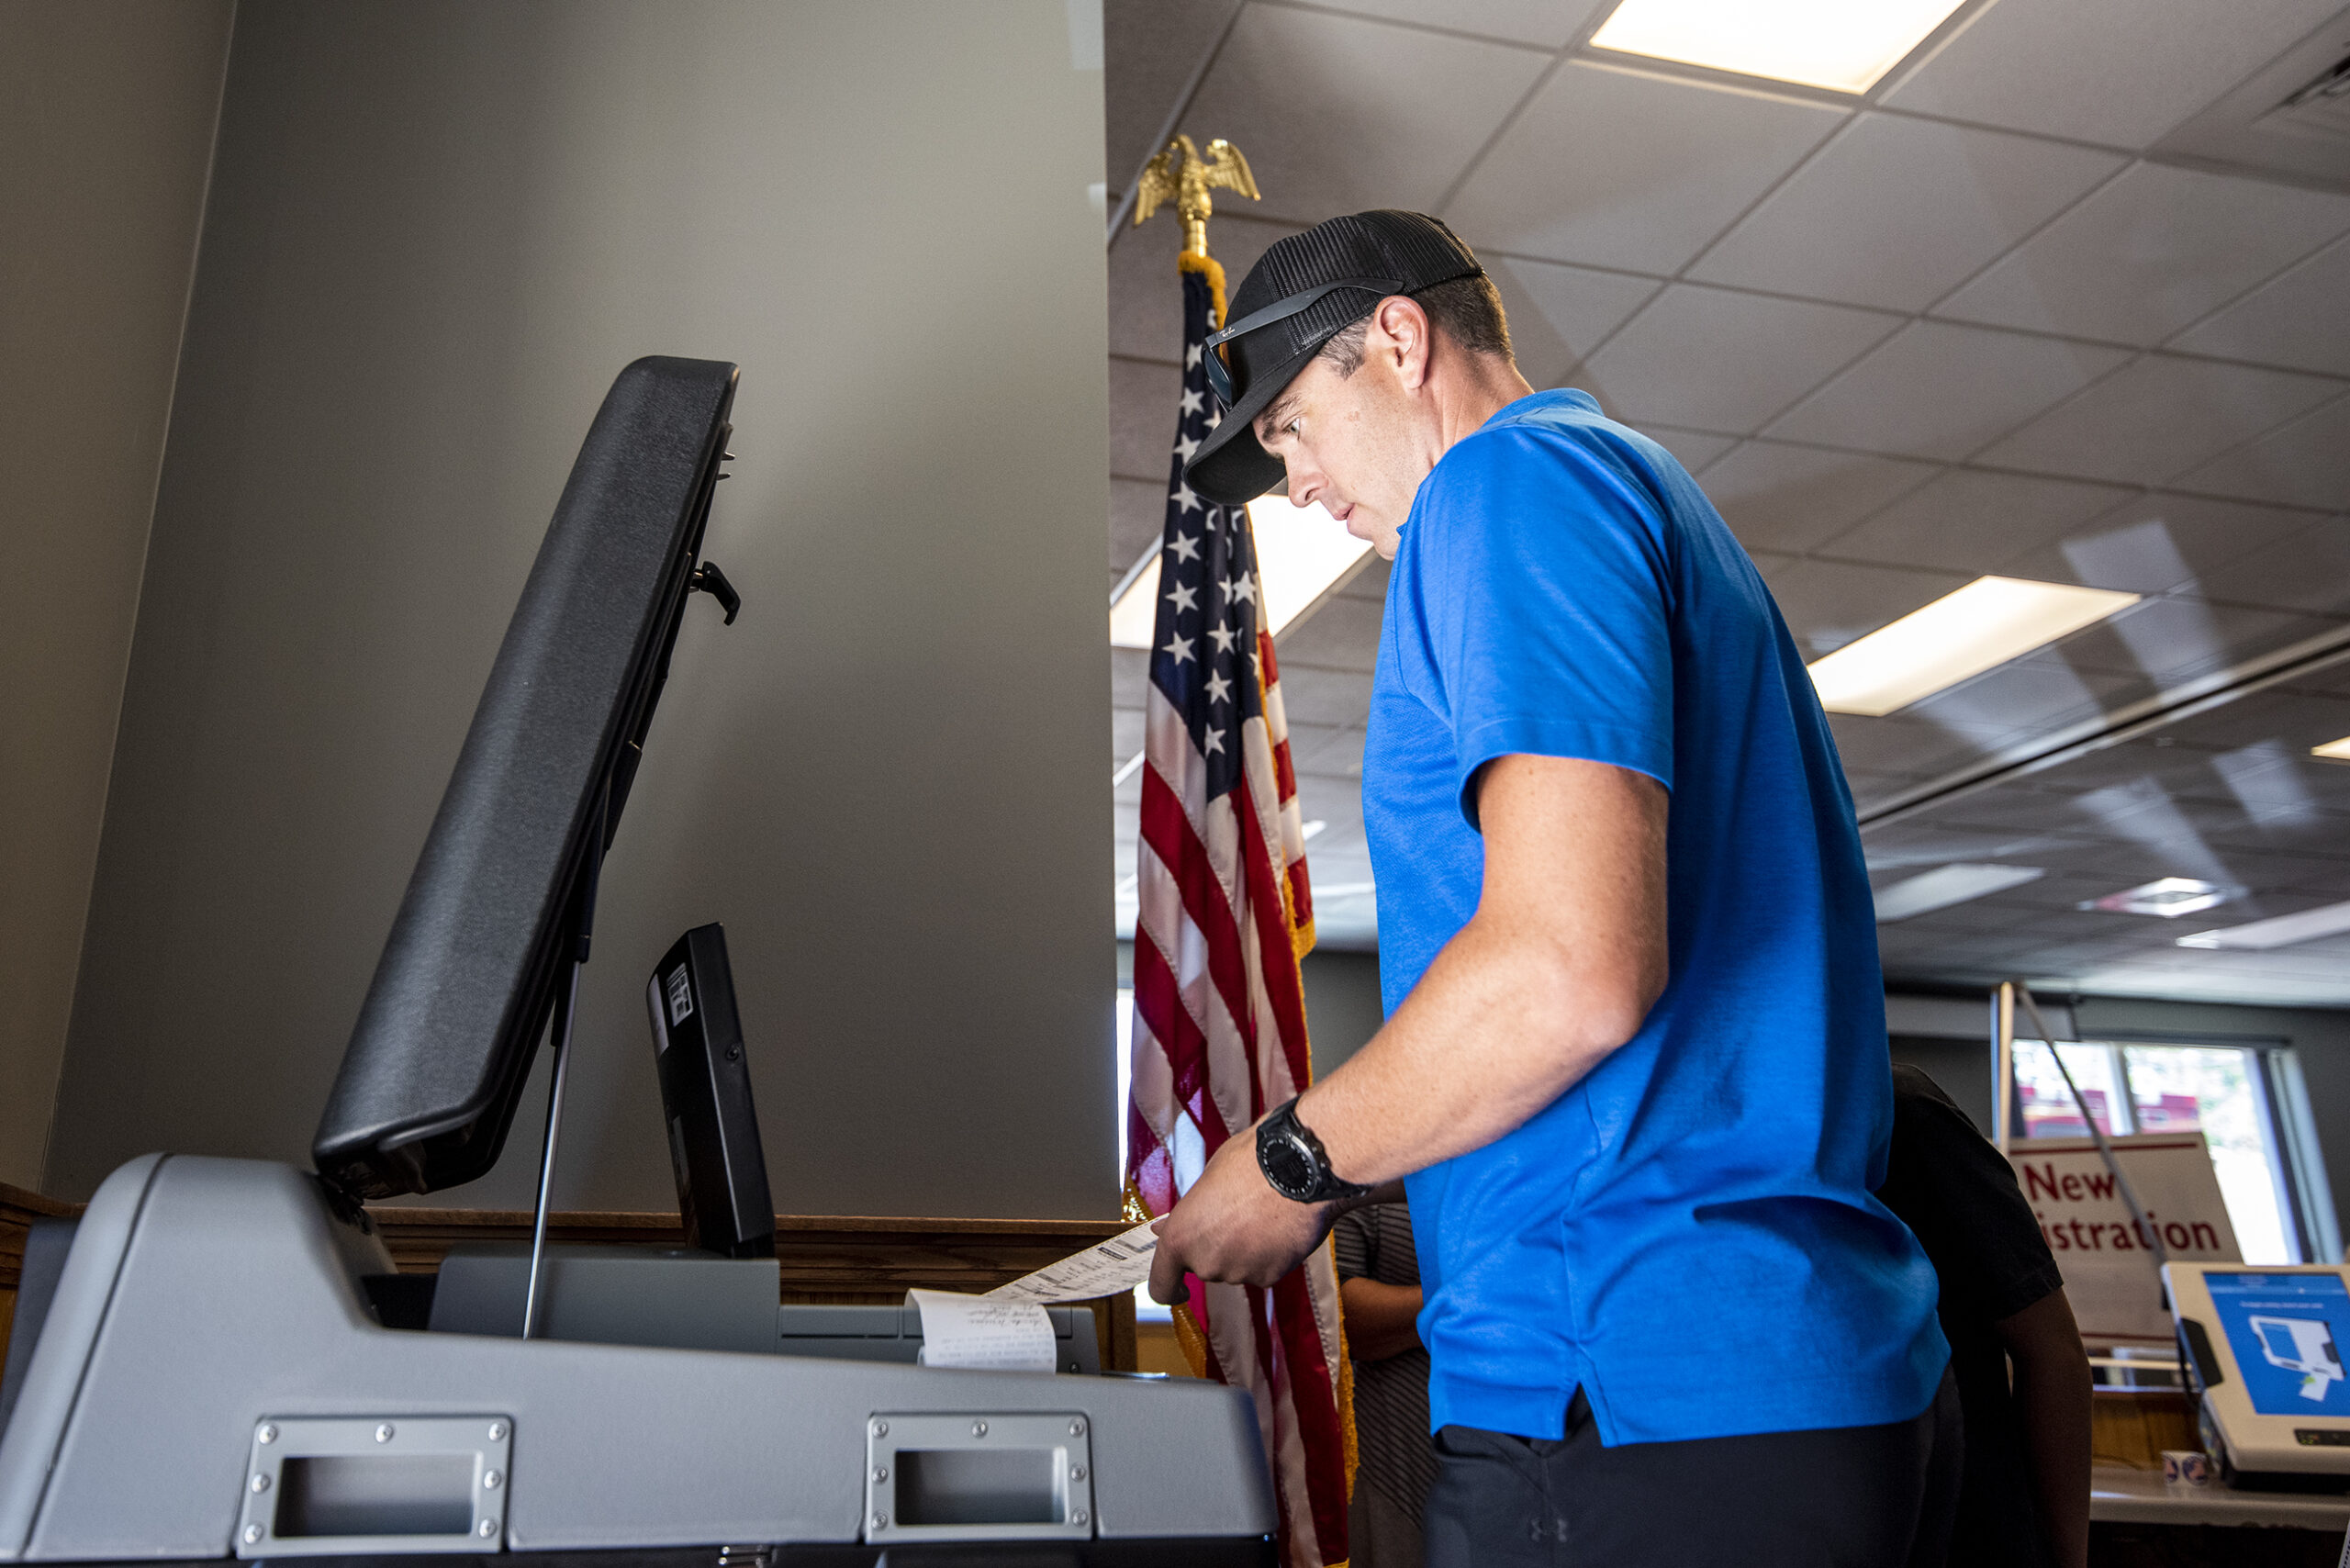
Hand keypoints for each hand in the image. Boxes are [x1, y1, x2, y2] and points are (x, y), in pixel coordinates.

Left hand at [1148, 1121, 1335, 1302]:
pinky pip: (1263, 1269)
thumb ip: (1186, 1214)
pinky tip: (1277, 1226)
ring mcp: (1238, 1272)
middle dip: (1216, 1248)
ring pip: (1236, 1267)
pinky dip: (1269, 1254)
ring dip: (1244, 1250)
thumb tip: (1164, 1228)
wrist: (1299, 1167)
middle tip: (1234, 1217)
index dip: (1169, 1287)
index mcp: (1181, 1237)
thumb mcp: (1207, 1180)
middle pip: (1205, 1267)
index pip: (1161, 1284)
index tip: (1178, 1287)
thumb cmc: (1251, 1163)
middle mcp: (1205, 1261)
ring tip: (1260, 1215)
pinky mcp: (1269, 1276)